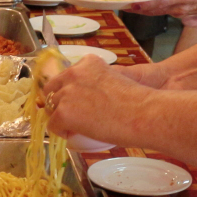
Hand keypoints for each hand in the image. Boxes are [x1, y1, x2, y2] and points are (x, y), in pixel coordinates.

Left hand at [40, 58, 154, 144]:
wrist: (144, 114)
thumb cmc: (138, 102)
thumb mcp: (115, 80)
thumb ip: (98, 83)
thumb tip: (87, 99)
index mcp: (88, 62)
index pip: (67, 76)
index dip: (69, 90)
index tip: (77, 102)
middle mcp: (74, 73)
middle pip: (52, 89)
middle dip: (58, 102)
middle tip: (72, 116)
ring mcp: (67, 93)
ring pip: (51, 108)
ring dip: (61, 118)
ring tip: (78, 127)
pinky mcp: (64, 113)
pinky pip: (53, 125)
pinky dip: (62, 132)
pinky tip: (77, 134)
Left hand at [125, 0, 196, 16]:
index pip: (159, 3)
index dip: (143, 4)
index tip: (129, 4)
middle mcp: (180, 9)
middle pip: (155, 10)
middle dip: (139, 9)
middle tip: (122, 5)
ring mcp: (180, 12)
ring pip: (158, 12)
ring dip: (144, 10)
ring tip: (129, 5)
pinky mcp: (181, 12)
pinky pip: (164, 11)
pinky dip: (153, 8)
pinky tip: (145, 4)